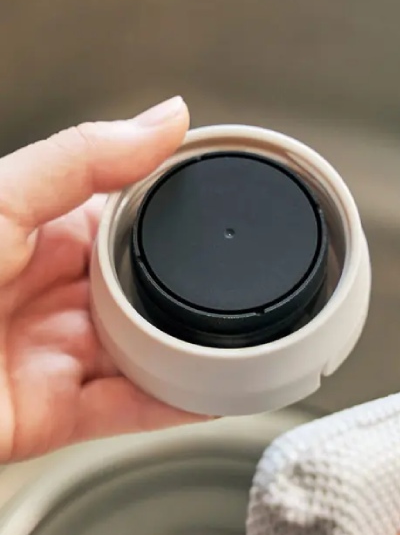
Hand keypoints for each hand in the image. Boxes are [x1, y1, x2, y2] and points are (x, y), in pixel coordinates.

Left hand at [0, 96, 211, 461]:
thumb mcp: (2, 201)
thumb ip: (84, 160)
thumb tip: (165, 119)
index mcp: (44, 238)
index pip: (129, 222)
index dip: (178, 220)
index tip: (227, 213)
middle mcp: (57, 298)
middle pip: (146, 295)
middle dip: (191, 294)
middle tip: (237, 287)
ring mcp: (58, 356)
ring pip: (145, 355)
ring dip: (192, 353)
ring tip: (241, 343)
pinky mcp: (56, 414)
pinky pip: (130, 409)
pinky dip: (175, 405)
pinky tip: (214, 392)